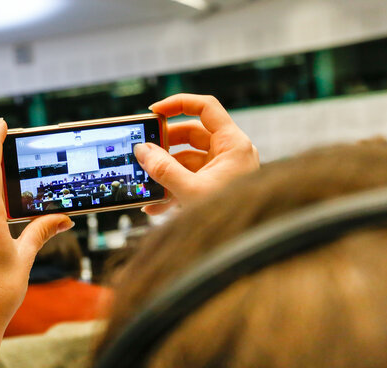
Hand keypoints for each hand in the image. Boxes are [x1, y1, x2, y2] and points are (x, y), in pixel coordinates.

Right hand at [134, 94, 259, 214]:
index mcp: (232, 144)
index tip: (154, 112)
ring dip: (164, 172)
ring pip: (187, 160)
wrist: (243, 245)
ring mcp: (224, 171)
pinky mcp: (216, 188)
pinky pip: (190, 180)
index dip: (178, 104)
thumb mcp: (189, 191)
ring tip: (145, 184)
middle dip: (164, 145)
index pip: (205, 108)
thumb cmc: (229, 217)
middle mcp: (230, 154)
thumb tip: (142, 150)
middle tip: (144, 151)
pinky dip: (172, 189)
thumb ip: (163, 169)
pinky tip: (155, 207)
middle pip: (192, 135)